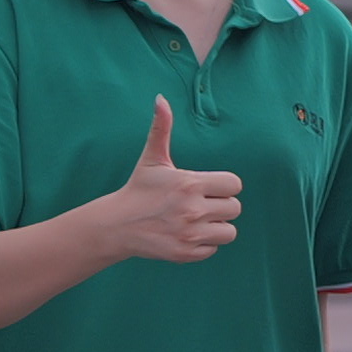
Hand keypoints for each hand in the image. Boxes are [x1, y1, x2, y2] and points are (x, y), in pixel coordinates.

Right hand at [102, 97, 242, 266]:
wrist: (117, 225)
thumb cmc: (139, 189)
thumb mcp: (152, 158)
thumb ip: (161, 128)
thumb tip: (160, 98)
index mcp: (190, 184)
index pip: (234, 185)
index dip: (224, 185)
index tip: (209, 187)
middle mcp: (193, 209)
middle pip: (235, 208)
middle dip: (221, 205)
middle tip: (202, 203)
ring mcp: (190, 234)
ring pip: (229, 231)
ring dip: (217, 226)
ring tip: (198, 220)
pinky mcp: (185, 253)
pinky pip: (214, 249)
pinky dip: (205, 244)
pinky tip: (187, 234)